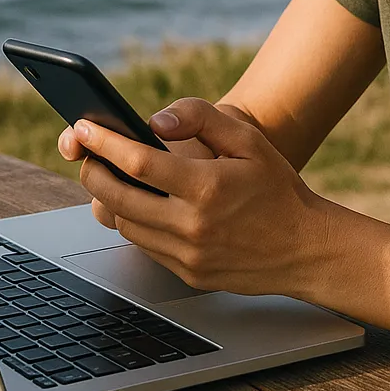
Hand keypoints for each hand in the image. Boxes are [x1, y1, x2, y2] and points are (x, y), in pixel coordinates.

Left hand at [57, 97, 329, 296]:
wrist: (305, 247)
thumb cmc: (276, 188)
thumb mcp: (248, 139)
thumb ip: (201, 117)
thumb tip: (154, 118)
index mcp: (207, 186)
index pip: (137, 162)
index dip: (103, 143)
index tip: (84, 128)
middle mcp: (193, 225)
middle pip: (117, 197)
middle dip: (92, 171)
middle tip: (86, 154)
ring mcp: (188, 254)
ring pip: (125, 225)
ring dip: (111, 199)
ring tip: (112, 177)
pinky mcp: (187, 273)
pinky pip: (145, 246)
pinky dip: (135, 223)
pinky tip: (141, 205)